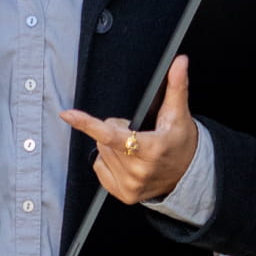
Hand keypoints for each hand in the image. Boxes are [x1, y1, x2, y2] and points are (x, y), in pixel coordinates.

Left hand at [60, 55, 199, 206]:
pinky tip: (126, 161)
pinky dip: (108, 161)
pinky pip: (100, 167)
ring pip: (101, 153)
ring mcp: (131, 185)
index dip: (88, 124)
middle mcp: (140, 170)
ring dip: (112, 146)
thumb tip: (180, 61)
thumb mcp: (179, 114)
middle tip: (136, 132)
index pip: (112, 136)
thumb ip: (177, 85)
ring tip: (134, 147)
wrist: (188, 175)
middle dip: (116, 130)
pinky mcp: (124, 195)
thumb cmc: (180, 142)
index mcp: (152, 148)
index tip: (68, 114)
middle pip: (105, 140)